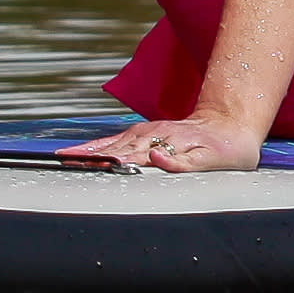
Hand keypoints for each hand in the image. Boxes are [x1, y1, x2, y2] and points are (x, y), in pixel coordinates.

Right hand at [59, 113, 265, 172]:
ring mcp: (147, 133)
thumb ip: (182, 164)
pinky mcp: (144, 133)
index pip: (131, 157)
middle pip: (115, 149)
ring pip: (112, 144)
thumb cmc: (226, 150)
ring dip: (87, 152)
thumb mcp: (212, 160)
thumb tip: (152, 158)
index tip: (86, 167)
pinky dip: (96, 147)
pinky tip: (79, 152)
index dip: (109, 163)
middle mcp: (152, 137)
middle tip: (61, 164)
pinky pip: (115, 141)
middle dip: (89, 157)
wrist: (232, 125)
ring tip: (62, 159)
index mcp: (166, 145)